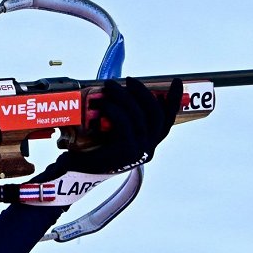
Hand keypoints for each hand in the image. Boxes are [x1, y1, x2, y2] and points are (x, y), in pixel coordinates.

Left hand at [28, 77, 182, 204]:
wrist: (76, 173)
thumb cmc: (92, 150)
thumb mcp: (111, 132)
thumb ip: (120, 116)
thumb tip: (118, 87)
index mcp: (148, 144)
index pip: (167, 120)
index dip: (173, 100)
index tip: (176, 81)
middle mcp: (148, 149)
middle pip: (155, 114)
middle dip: (144, 93)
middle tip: (130, 79)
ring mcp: (138, 151)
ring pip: (138, 116)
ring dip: (124, 96)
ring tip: (110, 85)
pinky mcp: (125, 151)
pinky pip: (124, 124)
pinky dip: (115, 109)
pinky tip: (104, 102)